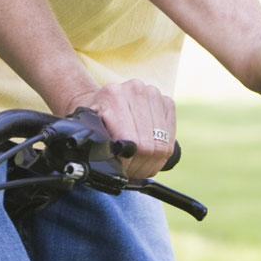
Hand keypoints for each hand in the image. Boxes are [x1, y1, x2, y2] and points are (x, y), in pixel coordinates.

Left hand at [59, 77, 176, 178]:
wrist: (103, 99)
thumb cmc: (95, 118)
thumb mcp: (90, 130)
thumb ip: (99, 145)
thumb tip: (114, 166)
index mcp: (112, 95)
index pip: (130, 140)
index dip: (127, 162)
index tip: (121, 170)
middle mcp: (135, 89)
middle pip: (148, 145)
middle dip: (139, 166)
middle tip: (130, 171)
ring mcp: (153, 94)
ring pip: (162, 144)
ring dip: (152, 162)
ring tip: (140, 166)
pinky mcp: (166, 101)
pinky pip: (171, 135)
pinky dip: (163, 151)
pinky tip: (151, 154)